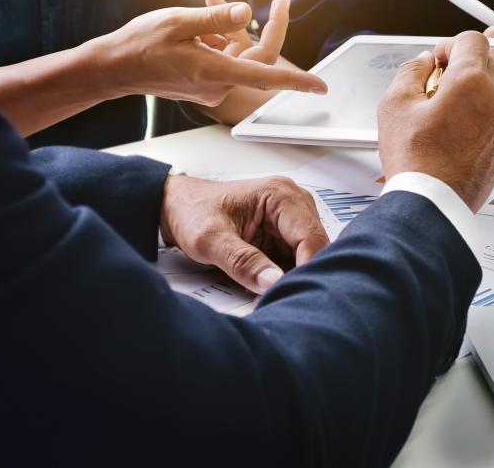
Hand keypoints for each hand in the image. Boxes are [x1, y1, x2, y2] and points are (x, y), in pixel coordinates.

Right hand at [93, 2, 326, 105]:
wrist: (115, 69)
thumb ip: (215, 18)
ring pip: (238, 56)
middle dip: (265, 29)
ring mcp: (211, 86)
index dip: (297, 81)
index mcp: (214, 71)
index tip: (320, 87)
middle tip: (280, 2)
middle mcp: (217, 84)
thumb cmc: (140, 46)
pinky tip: (203, 25)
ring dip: (231, 31)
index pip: (266, 76)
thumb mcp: (177, 21)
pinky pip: (225, 60)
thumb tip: (245, 12)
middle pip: (257, 58)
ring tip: (207, 5)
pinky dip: (220, 41)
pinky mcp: (205, 83)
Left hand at [160, 176, 329, 293]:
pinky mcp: (284, 232)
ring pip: (309, 254)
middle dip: (302, 273)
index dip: (307, 268)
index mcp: (279, 195)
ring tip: (273, 292)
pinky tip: (270, 284)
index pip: (311, 237)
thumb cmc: (191, 211)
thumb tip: (272, 282)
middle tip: (283, 297)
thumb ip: (241, 261)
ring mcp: (290, 217)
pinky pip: (296, 257)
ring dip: (294, 275)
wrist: (178, 206)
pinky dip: (286, 273)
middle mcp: (292, 202)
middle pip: (315, 246)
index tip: (294, 292)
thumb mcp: (210, 240)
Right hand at [378, 31, 493, 211]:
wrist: (432, 202)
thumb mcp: (395, 105)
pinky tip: (454, 129)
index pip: (472, 39)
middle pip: (492, 58)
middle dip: (466, 63)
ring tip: (444, 110)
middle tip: (440, 82)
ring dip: (475, 87)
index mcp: (471, 82)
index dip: (449, 45)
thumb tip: (423, 62)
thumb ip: (410, 72)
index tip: (437, 60)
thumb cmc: (415, 160)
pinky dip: (481, 110)